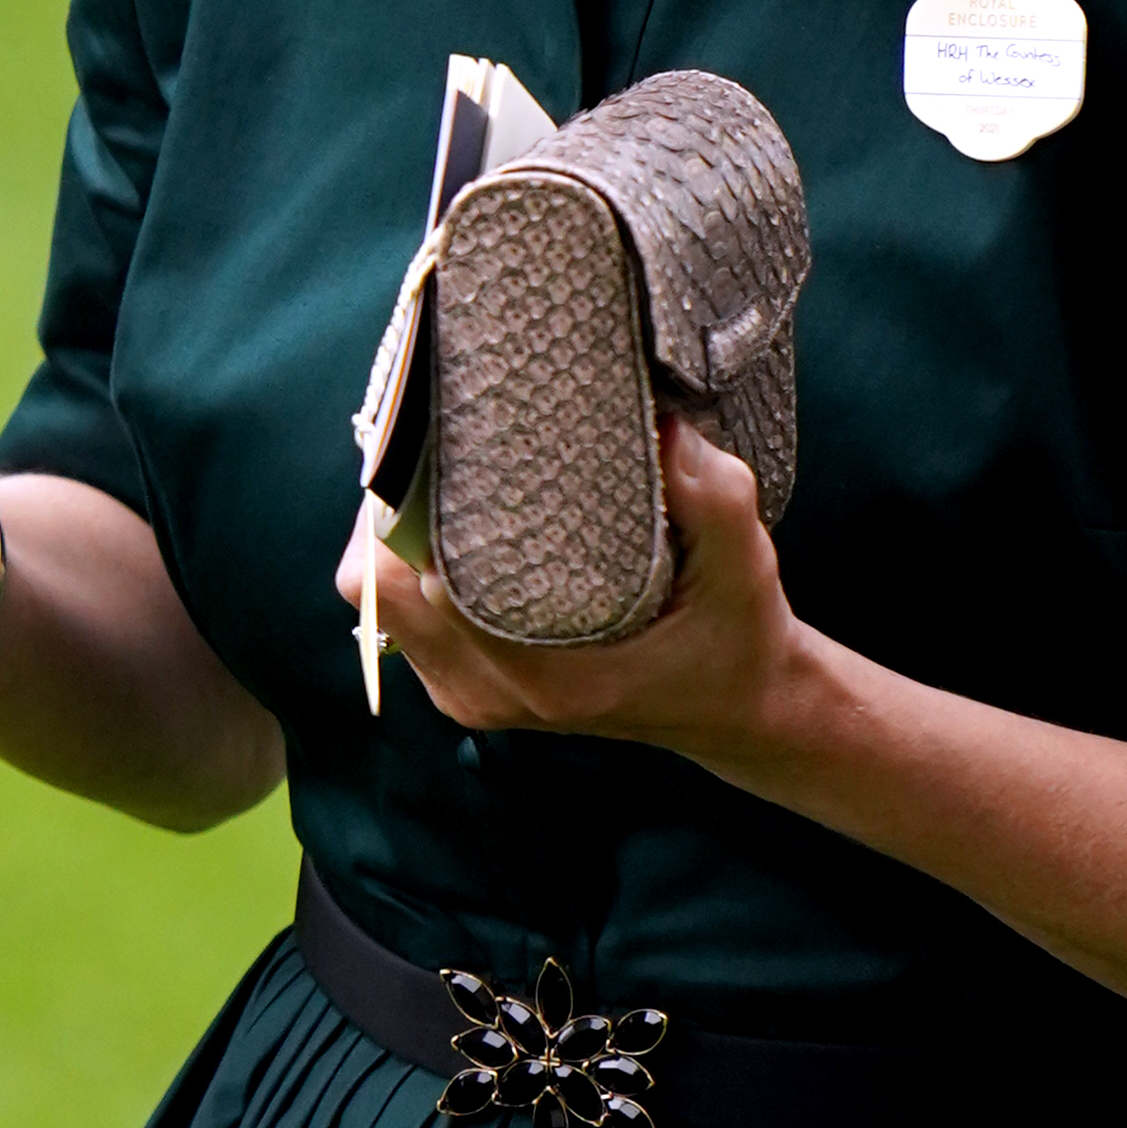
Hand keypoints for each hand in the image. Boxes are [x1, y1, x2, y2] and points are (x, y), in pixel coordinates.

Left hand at [337, 419, 811, 777]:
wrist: (737, 708)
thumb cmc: (736, 635)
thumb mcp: (743, 564)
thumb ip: (711, 495)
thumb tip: (660, 420)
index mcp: (544, 673)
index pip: (424, 584)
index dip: (412, 505)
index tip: (439, 435)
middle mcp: (491, 692)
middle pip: (382, 589)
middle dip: (394, 507)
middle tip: (438, 435)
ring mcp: (472, 695)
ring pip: (383, 601)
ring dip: (396, 532)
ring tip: (442, 464)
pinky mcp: (468, 685)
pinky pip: (403, 615)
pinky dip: (412, 561)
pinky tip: (453, 514)